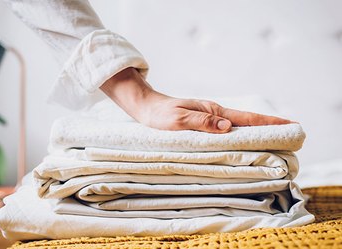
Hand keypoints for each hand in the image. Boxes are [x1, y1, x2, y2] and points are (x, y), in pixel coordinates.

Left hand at [100, 67, 291, 133]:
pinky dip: (241, 134)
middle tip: (291, 132)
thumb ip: (202, 122)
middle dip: (269, 126)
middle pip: (247, 121)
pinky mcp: (204, 123)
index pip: (246, 118)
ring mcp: (210, 118)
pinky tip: (245, 139)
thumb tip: (227, 127)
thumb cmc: (160, 115)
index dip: (268, 122)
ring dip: (257, 131)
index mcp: (213, 112)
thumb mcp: (178, 119)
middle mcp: (215, 114)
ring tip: (274, 137)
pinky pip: (227, 130)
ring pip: (239, 126)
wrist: (147, 108)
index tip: (290, 124)